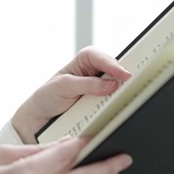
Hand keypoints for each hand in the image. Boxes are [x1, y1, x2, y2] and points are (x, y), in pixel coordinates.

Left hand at [11, 46, 131, 141]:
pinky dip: (117, 105)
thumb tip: (110, 84)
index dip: (113, 65)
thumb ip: (86, 84)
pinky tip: (121, 108)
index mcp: (85, 59)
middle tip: (133, 85)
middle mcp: (95, 71)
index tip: (124, 75)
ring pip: (117, 87)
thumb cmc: (48, 95)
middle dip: (124, 77)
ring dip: (123, 92)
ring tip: (130, 97)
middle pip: (115, 71)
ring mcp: (101, 88)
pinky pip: (113, 103)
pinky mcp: (102, 103)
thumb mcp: (63, 87)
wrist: (41, 116)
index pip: (101, 58)